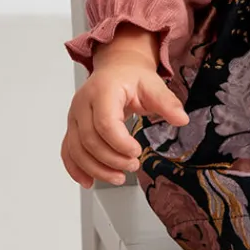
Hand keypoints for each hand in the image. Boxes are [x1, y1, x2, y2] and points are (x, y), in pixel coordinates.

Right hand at [62, 50, 188, 187]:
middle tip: (133, 165)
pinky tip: (89, 181)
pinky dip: (76, 168)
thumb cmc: (132, 77)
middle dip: (111, 159)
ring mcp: (74, 116)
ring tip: (118, 177)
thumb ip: (167, 102)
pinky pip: (67, 150)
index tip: (137, 151)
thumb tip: (182, 119)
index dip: (119, 143)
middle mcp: (83, 104)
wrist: (117, 68)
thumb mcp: (153, 85)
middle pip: (89, 140)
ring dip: (96, 169)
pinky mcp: (72, 127)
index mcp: (103, 91)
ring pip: (76, 149)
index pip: (105, 123)